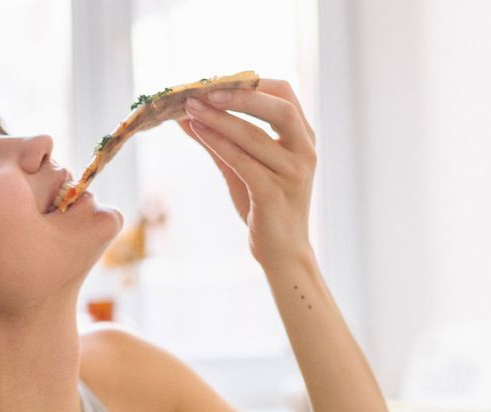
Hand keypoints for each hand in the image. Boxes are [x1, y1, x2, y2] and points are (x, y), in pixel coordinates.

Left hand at [174, 78, 317, 268]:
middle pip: (278, 109)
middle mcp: (305, 152)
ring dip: (219, 119)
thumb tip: (185, 115)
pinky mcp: (275, 195)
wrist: (282, 253)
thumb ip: (220, 140)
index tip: (217, 79)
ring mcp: (293, 174)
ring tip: (190, 110)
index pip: (284, 95)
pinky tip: (198, 132)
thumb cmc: (265, 207)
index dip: (252, 83)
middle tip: (203, 90)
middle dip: (240, 96)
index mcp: (303, 138)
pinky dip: (219, 143)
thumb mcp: (243, 168)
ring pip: (254, 136)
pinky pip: (243, 162)